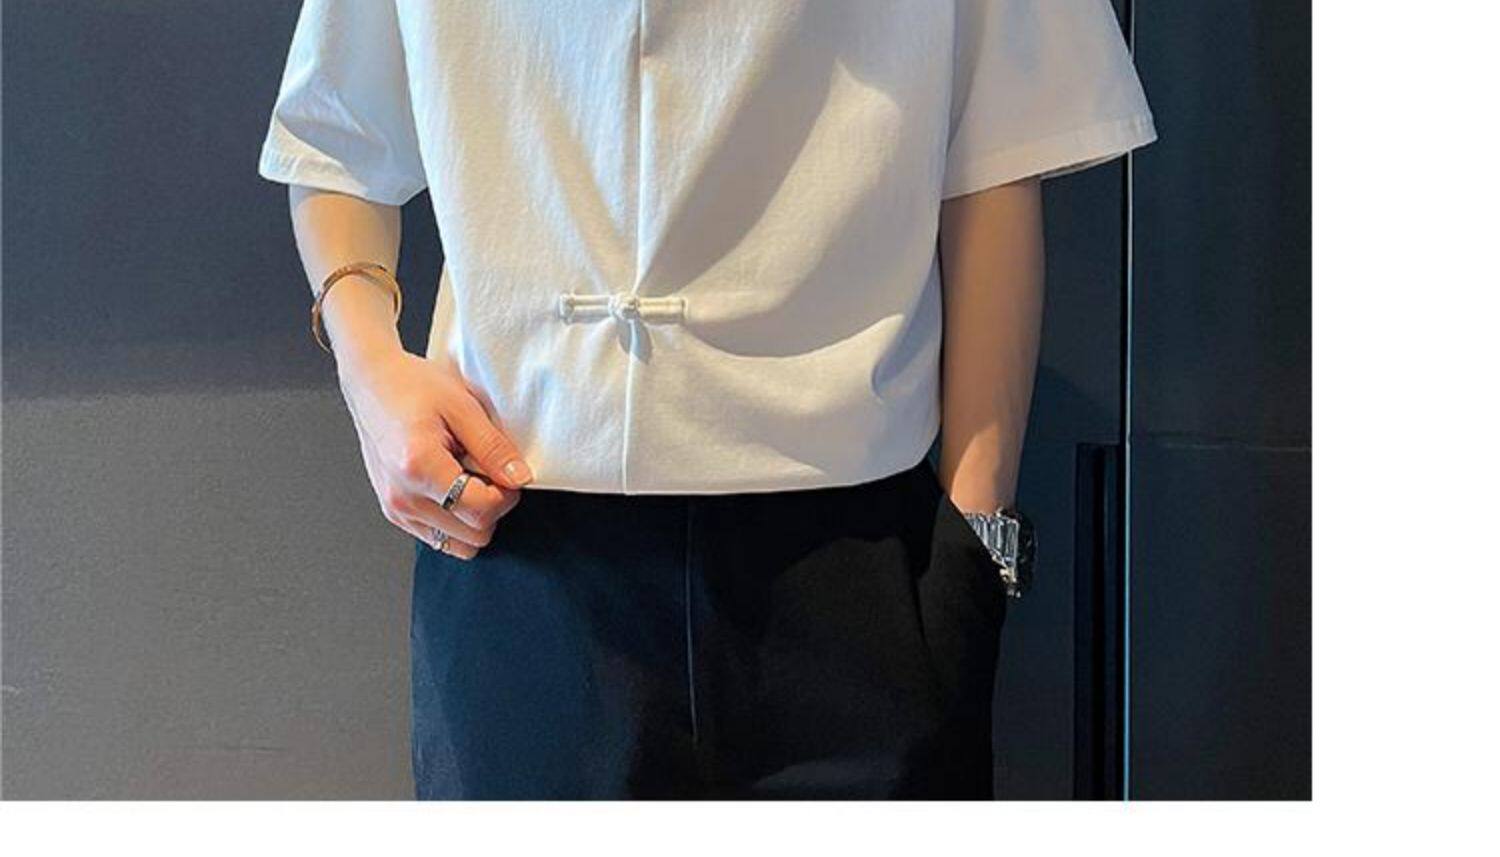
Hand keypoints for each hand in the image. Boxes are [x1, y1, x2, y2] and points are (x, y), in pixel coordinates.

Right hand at [334, 347, 533, 558]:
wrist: (372, 384)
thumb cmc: (411, 386)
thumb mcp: (463, 406)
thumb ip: (493, 448)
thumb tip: (519, 478)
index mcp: (419, 467)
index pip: (481, 511)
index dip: (507, 496)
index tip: (508, 473)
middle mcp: (402, 496)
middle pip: (474, 535)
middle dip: (493, 508)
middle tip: (490, 473)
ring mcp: (395, 508)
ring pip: (458, 545)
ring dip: (474, 519)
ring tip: (470, 480)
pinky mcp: (394, 512)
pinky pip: (438, 538)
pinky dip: (455, 521)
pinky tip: (453, 487)